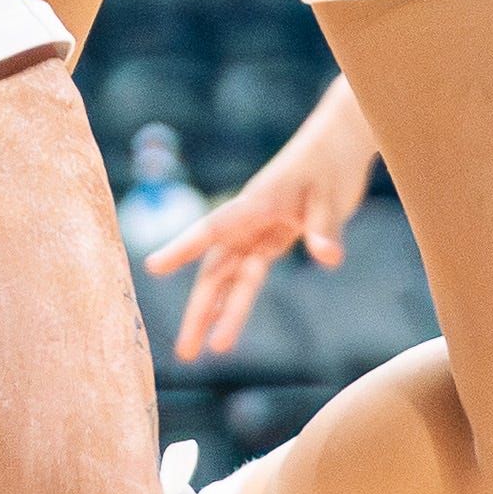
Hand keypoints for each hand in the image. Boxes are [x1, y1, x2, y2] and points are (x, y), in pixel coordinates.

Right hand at [151, 81, 382, 362]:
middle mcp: (249, 221)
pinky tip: (225, 328)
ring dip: (217, 313)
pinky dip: (238, 300)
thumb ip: (326, 229)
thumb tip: (328, 259)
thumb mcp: (331, 197)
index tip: (153, 268)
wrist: (339, 142)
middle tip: (185, 352)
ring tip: (203, 351)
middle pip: (216, 270)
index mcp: (256, 204)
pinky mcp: (274, 237)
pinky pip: (249, 274)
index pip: (213, 229)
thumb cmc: (331, 162)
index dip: (184, 248)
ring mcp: (258, 231)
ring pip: (230, 278)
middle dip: (200, 310)